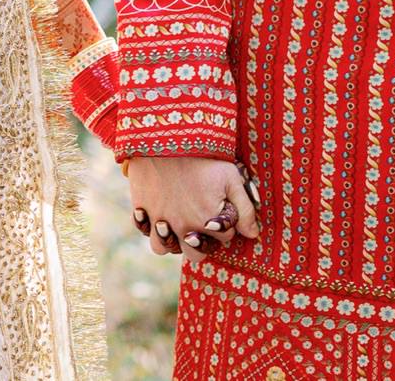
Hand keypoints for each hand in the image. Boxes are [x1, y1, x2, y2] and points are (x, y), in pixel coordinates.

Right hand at [125, 155, 259, 264]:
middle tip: (201, 220)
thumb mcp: (231, 178)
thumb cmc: (203, 158)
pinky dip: (151, 228)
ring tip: (179, 225)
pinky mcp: (142, 211)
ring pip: (165, 249)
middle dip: (202, 241)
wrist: (165, 140)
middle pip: (196, 254)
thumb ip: (245, 210)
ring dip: (173, 241)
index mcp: (208, 222)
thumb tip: (252, 234)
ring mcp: (160, 222)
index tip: (221, 206)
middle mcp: (183, 228)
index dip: (225, 222)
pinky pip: (145, 232)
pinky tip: (159, 216)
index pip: (224, 238)